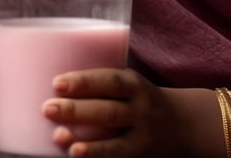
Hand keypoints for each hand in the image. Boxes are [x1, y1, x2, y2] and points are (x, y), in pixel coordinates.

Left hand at [42, 69, 217, 156]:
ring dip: (86, 142)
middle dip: (77, 111)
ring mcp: (143, 137)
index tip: (57, 83)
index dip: (84, 82)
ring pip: (114, 141)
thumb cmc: (138, 97)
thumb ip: (99, 84)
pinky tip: (77, 155)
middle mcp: (141, 111)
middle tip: (47, 108)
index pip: (110, 81)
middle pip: (108, 112)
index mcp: (135, 85)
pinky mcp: (140, 157)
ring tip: (59, 137)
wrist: (182, 124)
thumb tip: (53, 86)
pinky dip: (98, 157)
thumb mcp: (128, 83)